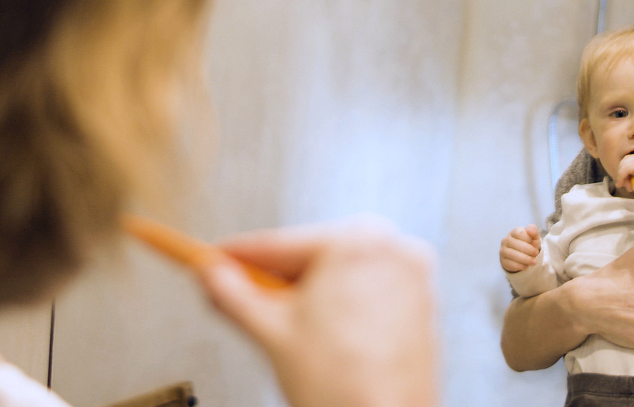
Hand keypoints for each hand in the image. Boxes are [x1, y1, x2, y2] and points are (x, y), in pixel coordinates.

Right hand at [196, 218, 436, 406]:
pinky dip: (340, 304)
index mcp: (358, 244)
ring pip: (341, 273)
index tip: (213, 258)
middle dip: (276, 276)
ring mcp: (412, 276)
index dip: (238, 255)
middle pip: (313, 255)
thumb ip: (233, 295)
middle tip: (241, 292)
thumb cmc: (347, 389)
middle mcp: (393, 250)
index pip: (281, 244)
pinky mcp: (420, 302)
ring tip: (287, 324)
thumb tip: (213, 276)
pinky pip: (367, 290)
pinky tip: (321, 332)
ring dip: (309, 292)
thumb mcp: (272, 333)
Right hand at [499, 225, 540, 271]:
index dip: (528, 239)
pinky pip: (510, 264)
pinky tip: (526, 266)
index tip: (535, 244)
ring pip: (513, 254)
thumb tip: (529, 229)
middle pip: (516, 244)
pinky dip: (520, 266)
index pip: (519, 233)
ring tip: (533, 262)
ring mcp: (503, 250)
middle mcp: (506, 240)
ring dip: (526, 259)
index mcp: (514, 232)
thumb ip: (534, 231)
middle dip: (529, 250)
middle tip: (536, 254)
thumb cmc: (528, 244)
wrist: (523, 256)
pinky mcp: (502, 261)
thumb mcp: (534, 238)